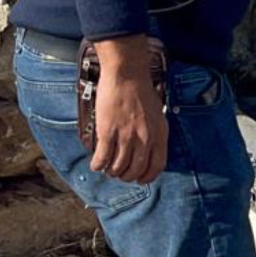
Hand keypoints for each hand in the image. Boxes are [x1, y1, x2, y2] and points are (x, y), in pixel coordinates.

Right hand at [90, 36, 168, 183]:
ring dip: (111, 171)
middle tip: (119, 173)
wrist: (127, 76)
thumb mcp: (158, 115)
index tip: (140, 180)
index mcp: (159, 134)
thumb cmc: (142, 92)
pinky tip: (96, 164)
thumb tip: (149, 151)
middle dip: (126, 176)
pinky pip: (102, 157)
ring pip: (118, 167)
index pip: (157, 166)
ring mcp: (126, 135)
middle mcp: (144, 138)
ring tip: (107, 168)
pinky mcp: (108, 131)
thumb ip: (155, 133)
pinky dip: (98, 164)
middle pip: (136, 170)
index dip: (147, 177)